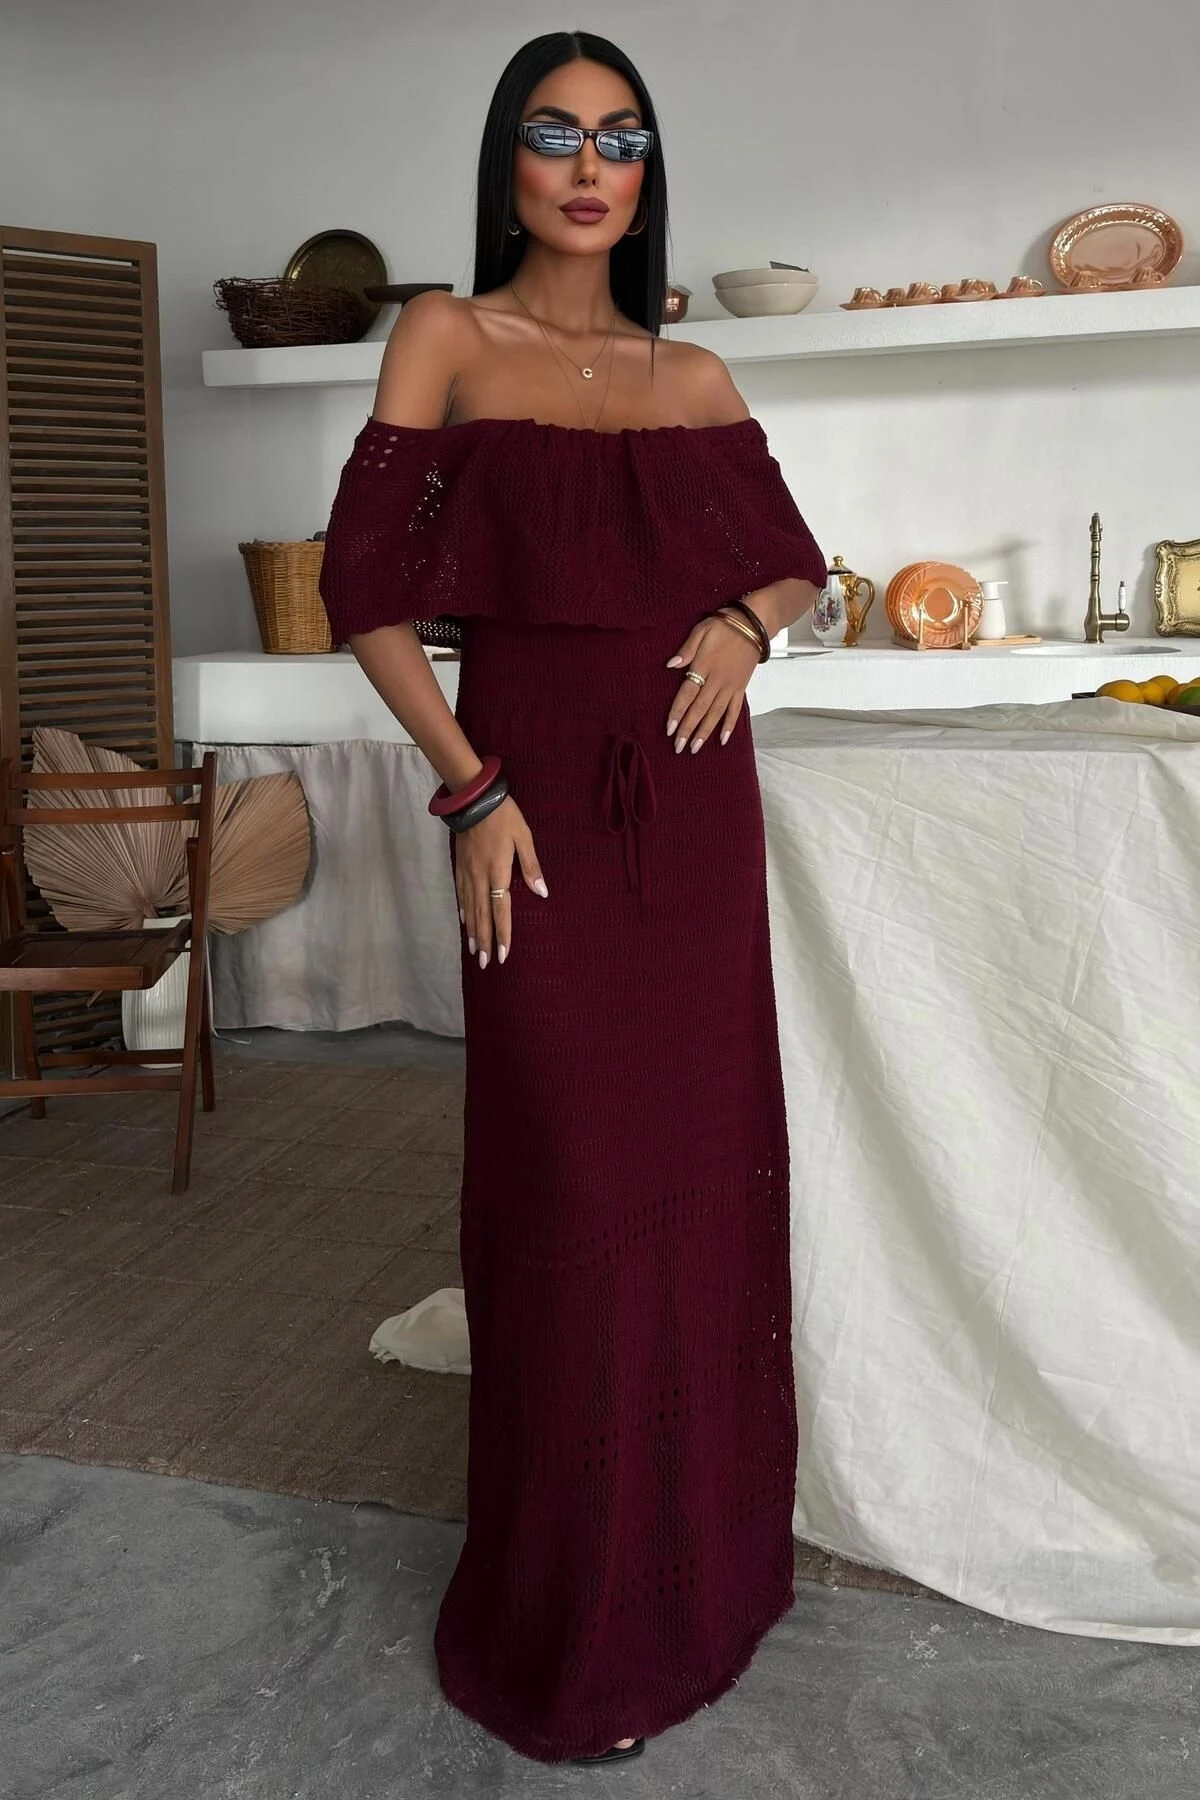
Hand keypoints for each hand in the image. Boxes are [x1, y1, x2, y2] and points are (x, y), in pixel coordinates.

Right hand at [454, 795, 547, 969]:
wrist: (474, 798)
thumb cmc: (504, 816)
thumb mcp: (523, 838)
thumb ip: (531, 866)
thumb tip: (542, 893)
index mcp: (498, 872)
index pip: (501, 911)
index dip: (502, 934)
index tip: (503, 955)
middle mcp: (480, 877)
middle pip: (482, 916)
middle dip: (485, 941)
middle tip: (485, 963)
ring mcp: (467, 872)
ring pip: (470, 908)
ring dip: (473, 931)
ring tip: (474, 950)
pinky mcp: (460, 865)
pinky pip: (461, 893)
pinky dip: (464, 910)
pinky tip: (465, 921)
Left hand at [664, 613, 760, 752]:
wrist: (755, 625)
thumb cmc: (725, 625)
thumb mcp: (701, 630)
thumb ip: (687, 649)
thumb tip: (670, 665)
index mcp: (704, 666)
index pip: (687, 694)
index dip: (678, 712)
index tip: (669, 729)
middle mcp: (717, 680)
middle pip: (700, 709)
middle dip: (688, 729)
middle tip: (678, 747)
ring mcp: (731, 686)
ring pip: (716, 714)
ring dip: (705, 732)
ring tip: (695, 748)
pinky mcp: (742, 687)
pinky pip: (735, 710)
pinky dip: (729, 725)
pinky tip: (723, 739)